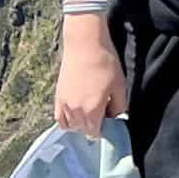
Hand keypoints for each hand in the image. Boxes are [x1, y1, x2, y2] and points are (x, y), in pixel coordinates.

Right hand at [55, 18, 125, 136]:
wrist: (85, 45)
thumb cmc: (106, 63)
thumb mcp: (120, 85)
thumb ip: (119, 106)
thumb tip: (117, 117)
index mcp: (92, 110)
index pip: (95, 132)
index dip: (104, 129)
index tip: (109, 121)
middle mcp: (76, 111)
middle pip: (83, 130)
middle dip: (93, 126)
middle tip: (102, 113)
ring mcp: (64, 105)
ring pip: (71, 126)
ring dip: (81, 124)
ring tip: (90, 112)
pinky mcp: (58, 97)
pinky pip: (60, 118)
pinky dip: (67, 120)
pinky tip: (76, 113)